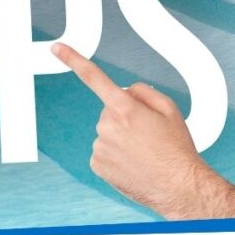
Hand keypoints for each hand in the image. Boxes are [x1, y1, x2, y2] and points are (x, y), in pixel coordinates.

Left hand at [52, 42, 234, 218]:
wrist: (179, 186)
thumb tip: (125, 90)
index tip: (56, 48)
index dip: (73, 60)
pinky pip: (103, 151)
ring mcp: (100, 146)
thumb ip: (144, 91)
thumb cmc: (176, 147)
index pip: (94, 77)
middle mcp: (108, 125)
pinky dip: (116, 155)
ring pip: (107, 133)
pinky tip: (133, 163)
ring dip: (122, 138)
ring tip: (145, 153)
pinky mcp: (97, 165)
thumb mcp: (170, 108)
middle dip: (125, 117)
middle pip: (110, 111)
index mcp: (125, 107)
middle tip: (148, 135)